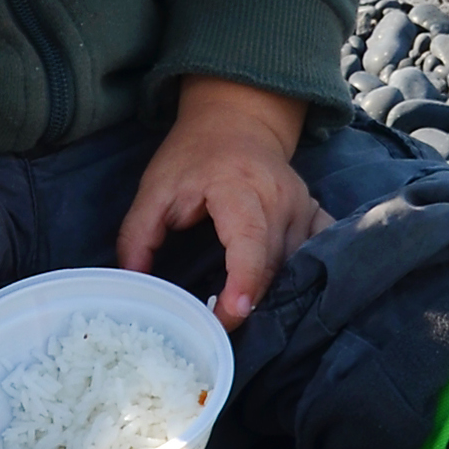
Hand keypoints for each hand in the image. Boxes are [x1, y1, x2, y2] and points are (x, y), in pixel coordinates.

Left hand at [117, 76, 326, 326]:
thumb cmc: (193, 156)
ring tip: (244, 317)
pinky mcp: (313, 213)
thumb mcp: (155, 189)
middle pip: (274, 263)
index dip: (243, 282)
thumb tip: (132, 283)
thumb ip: (138, 235)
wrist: (236, 119)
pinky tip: (281, 297)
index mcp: (239, 187)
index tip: (229, 316)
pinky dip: (302, 279)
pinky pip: (316, 254)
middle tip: (220, 329)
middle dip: (251, 302)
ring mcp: (303, 205)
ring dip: (274, 295)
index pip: (249, 242)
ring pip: (297, 265)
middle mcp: (280, 197)